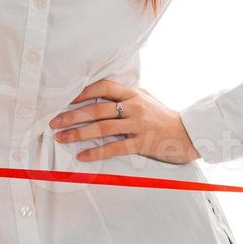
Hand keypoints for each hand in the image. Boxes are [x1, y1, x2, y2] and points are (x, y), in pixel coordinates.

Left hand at [49, 79, 201, 164]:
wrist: (188, 134)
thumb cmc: (163, 116)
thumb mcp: (146, 99)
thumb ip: (125, 95)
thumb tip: (100, 91)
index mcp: (133, 94)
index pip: (102, 87)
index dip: (82, 92)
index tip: (64, 99)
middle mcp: (134, 106)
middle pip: (97, 109)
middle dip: (72, 115)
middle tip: (53, 122)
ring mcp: (138, 125)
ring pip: (103, 128)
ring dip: (79, 133)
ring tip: (62, 138)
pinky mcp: (142, 143)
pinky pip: (115, 148)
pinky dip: (96, 152)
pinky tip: (82, 156)